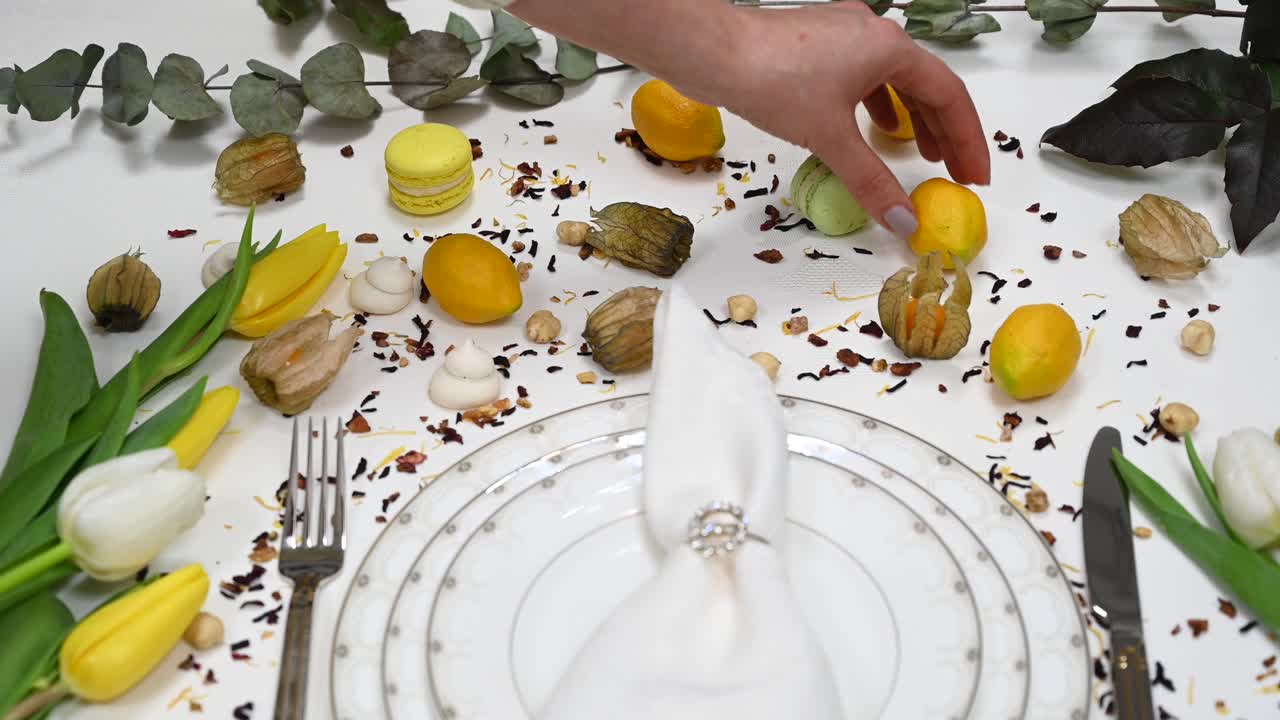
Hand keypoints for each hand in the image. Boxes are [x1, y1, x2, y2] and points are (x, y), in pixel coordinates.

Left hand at [667, 3, 989, 237]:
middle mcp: (873, 32)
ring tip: (918, 153)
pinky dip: (876, 103)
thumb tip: (903, 220)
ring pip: (893, 78)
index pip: (949, 96)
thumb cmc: (773, 82)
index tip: (974, 174)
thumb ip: (871, 181)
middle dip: (943, 131)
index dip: (968, 139)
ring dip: (910, 117)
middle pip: (925, 85)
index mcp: (890, 47)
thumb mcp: (830, 138)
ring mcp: (844, 33)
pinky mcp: (817, 43)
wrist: (714, 52)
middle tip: (954, 171)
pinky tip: (869, 128)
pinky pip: (863, 74)